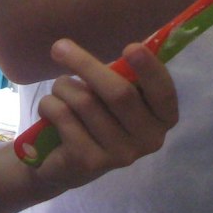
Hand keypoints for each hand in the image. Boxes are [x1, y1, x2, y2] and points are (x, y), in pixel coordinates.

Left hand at [28, 38, 178, 192]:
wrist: (67, 165)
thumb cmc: (99, 116)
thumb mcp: (116, 96)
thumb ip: (123, 77)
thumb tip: (117, 49)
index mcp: (163, 119)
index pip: (163, 93)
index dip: (150, 69)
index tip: (131, 47)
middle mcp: (148, 140)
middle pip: (119, 93)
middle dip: (86, 65)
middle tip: (60, 47)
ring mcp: (120, 155)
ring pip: (85, 102)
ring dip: (63, 87)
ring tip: (59, 89)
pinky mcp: (88, 162)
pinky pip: (64, 117)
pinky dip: (49, 104)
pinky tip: (49, 109)